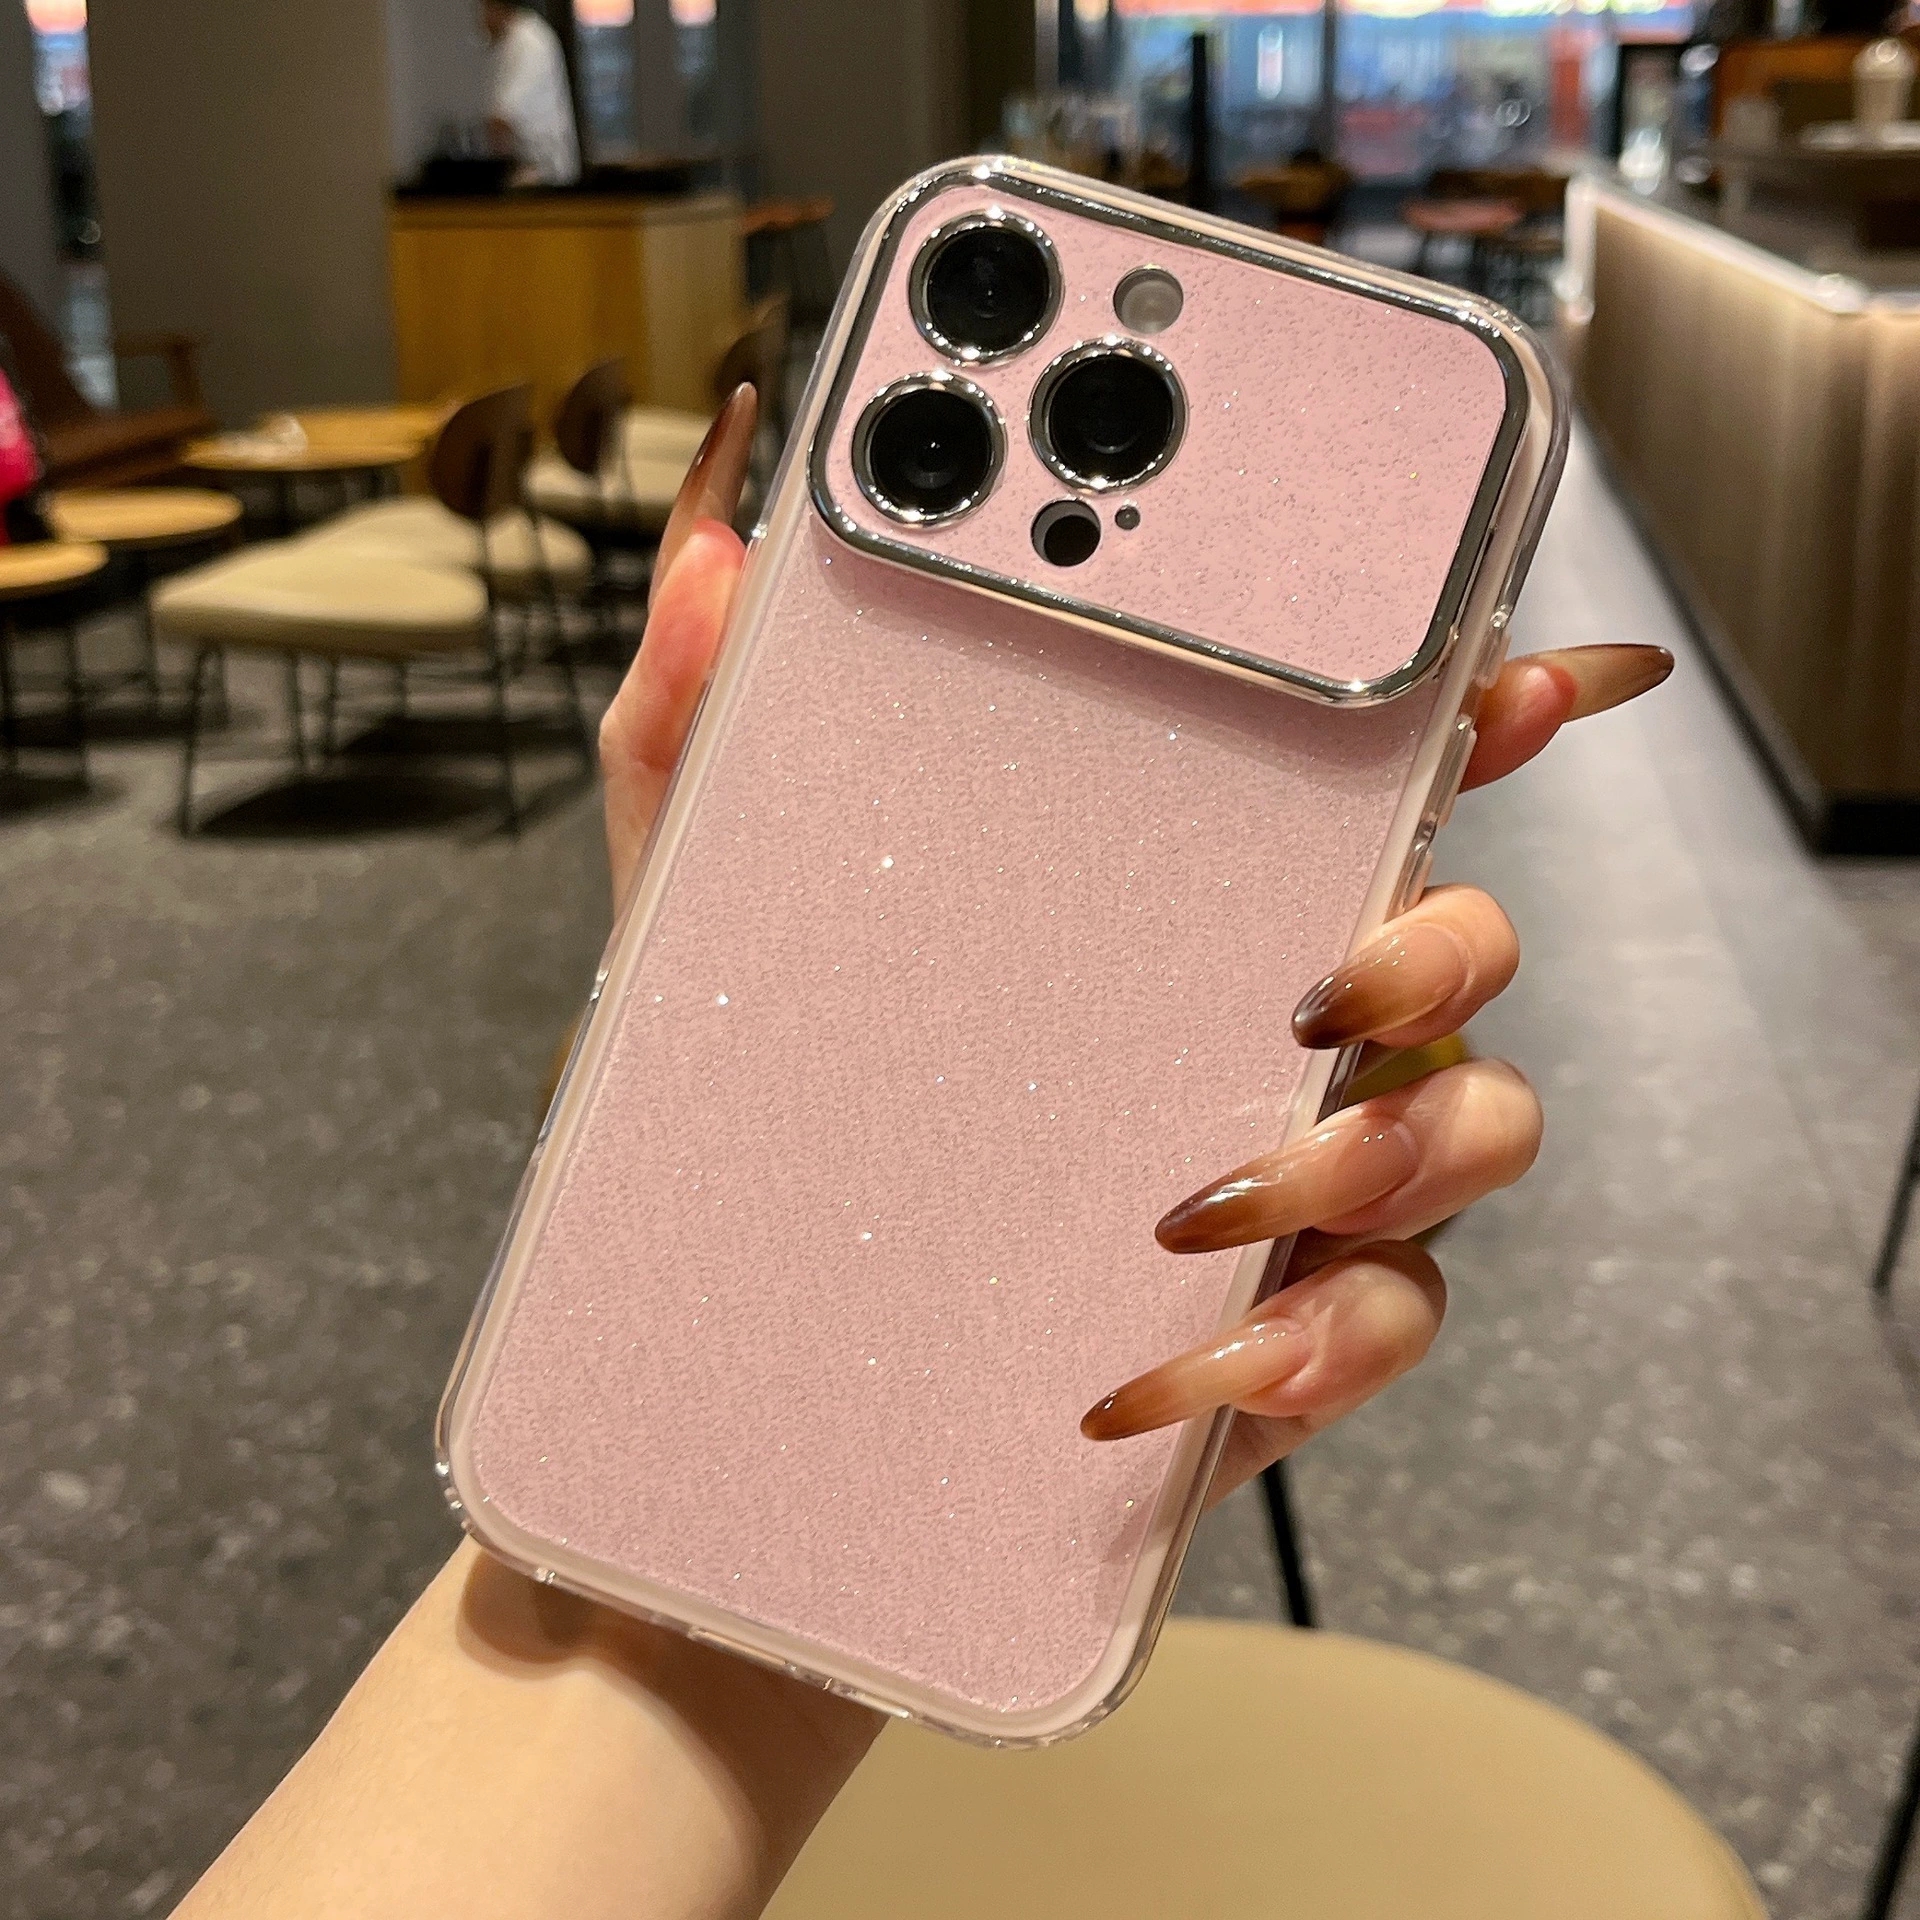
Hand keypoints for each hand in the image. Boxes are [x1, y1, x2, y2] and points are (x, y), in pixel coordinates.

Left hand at [601, 389, 1672, 1506]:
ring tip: (1209, 1204)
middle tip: (1321, 987)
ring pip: (1475, 1125)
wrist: (754, 1374)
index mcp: (1174, 903)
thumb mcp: (710, 925)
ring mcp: (1299, 1181)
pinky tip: (1165, 1369)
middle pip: (1466, 938)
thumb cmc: (771, 1120)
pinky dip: (1314, 1342)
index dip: (1464, 711)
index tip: (1510, 664)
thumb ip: (700, 741)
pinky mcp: (1284, 1334)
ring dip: (1390, 1154)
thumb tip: (711, 567)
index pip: (1348, 776)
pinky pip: (1388, 1319)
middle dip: (1445, 944)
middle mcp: (1273, 1026)